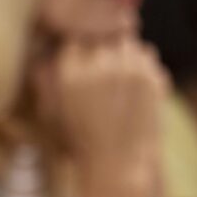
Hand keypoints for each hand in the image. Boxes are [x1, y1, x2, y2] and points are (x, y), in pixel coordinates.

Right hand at [34, 37, 167, 175]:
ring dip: (123, 53)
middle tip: (102, 68)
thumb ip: (45, 78)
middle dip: (103, 46)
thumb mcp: (51, 111)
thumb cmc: (80, 140)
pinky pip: (147, 56)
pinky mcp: (153, 77)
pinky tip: (133, 90)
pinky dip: (141, 66)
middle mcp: (100, 65)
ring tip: (118, 81)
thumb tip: (44, 54)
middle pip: (104, 32)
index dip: (81, 44)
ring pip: (127, 41)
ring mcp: (129, 69)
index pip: (77, 33)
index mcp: (70, 72)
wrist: (118, 163)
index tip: (84, 56)